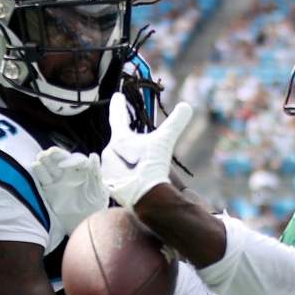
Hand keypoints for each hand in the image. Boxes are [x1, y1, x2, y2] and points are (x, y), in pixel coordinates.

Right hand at [30, 146, 108, 234]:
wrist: (85, 222)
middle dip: (54, 155)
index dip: (69, 159)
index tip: (63, 165)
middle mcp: (69, 173)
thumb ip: (95, 172)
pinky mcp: (49, 189)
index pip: (75, 159)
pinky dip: (39, 172)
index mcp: (83, 170)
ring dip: (45, 160)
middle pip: (60, 159)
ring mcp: (59, 180)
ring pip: (50, 166)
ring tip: (40, 157)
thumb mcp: (99, 189)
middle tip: (48, 153)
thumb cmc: (96, 205)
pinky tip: (36, 165)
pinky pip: (43, 178)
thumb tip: (93, 155)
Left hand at [102, 92, 192, 208]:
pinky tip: (137, 179)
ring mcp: (107, 171)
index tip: (118, 96)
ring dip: (128, 161)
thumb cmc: (153, 166)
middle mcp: (109, 154)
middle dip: (130, 144)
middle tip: (144, 149)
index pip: (118, 116)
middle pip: (120, 143)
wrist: (147, 198)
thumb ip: (175, 123)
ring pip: (119, 160)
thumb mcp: (165, 142)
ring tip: (143, 169)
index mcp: (119, 140)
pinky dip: (126, 174)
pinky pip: (117, 175)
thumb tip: (186, 106)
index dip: (119, 105)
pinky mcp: (110, 186)